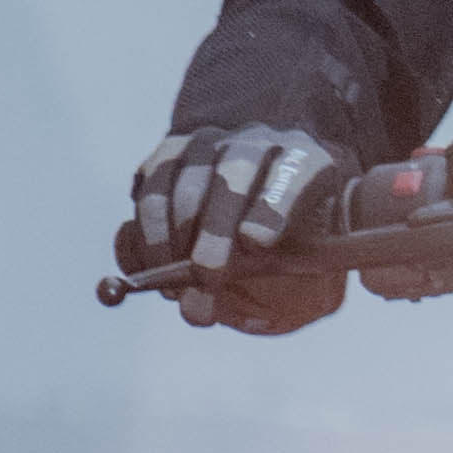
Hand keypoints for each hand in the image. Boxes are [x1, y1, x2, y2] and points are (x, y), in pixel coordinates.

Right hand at [121, 124, 348, 332]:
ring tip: (173, 284)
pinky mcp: (168, 158)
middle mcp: (258, 145)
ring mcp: (210, 146)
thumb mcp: (299, 287)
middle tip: (207, 274)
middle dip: (216, 227)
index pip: (296, 173)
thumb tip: (199, 307)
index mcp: (309, 165)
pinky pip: (148, 189)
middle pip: (233, 172)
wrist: (262, 234)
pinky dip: (143, 234)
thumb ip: (269, 297)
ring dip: (172, 233)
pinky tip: (152, 268)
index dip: (273, 207)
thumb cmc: (289, 261)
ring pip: (181, 176)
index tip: (256, 245)